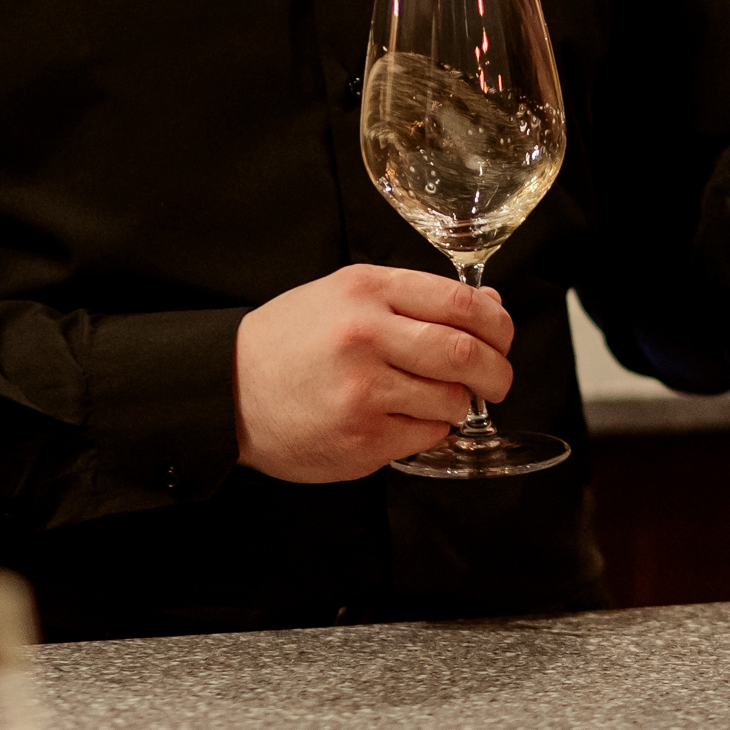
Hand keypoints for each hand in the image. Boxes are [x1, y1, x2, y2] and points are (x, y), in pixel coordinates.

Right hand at [233, 263, 513, 482]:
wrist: (227, 390)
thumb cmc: (289, 341)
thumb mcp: (344, 295)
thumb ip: (413, 297)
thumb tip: (489, 309)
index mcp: (365, 291)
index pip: (460, 300)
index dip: (497, 323)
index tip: (502, 337)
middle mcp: (365, 336)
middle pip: (466, 353)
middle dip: (498, 372)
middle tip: (498, 381)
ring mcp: (363, 391)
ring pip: (451, 400)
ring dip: (460, 404)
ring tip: (441, 400)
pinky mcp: (361, 438)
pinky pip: (426, 436)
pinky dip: (432, 430)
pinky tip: (409, 420)